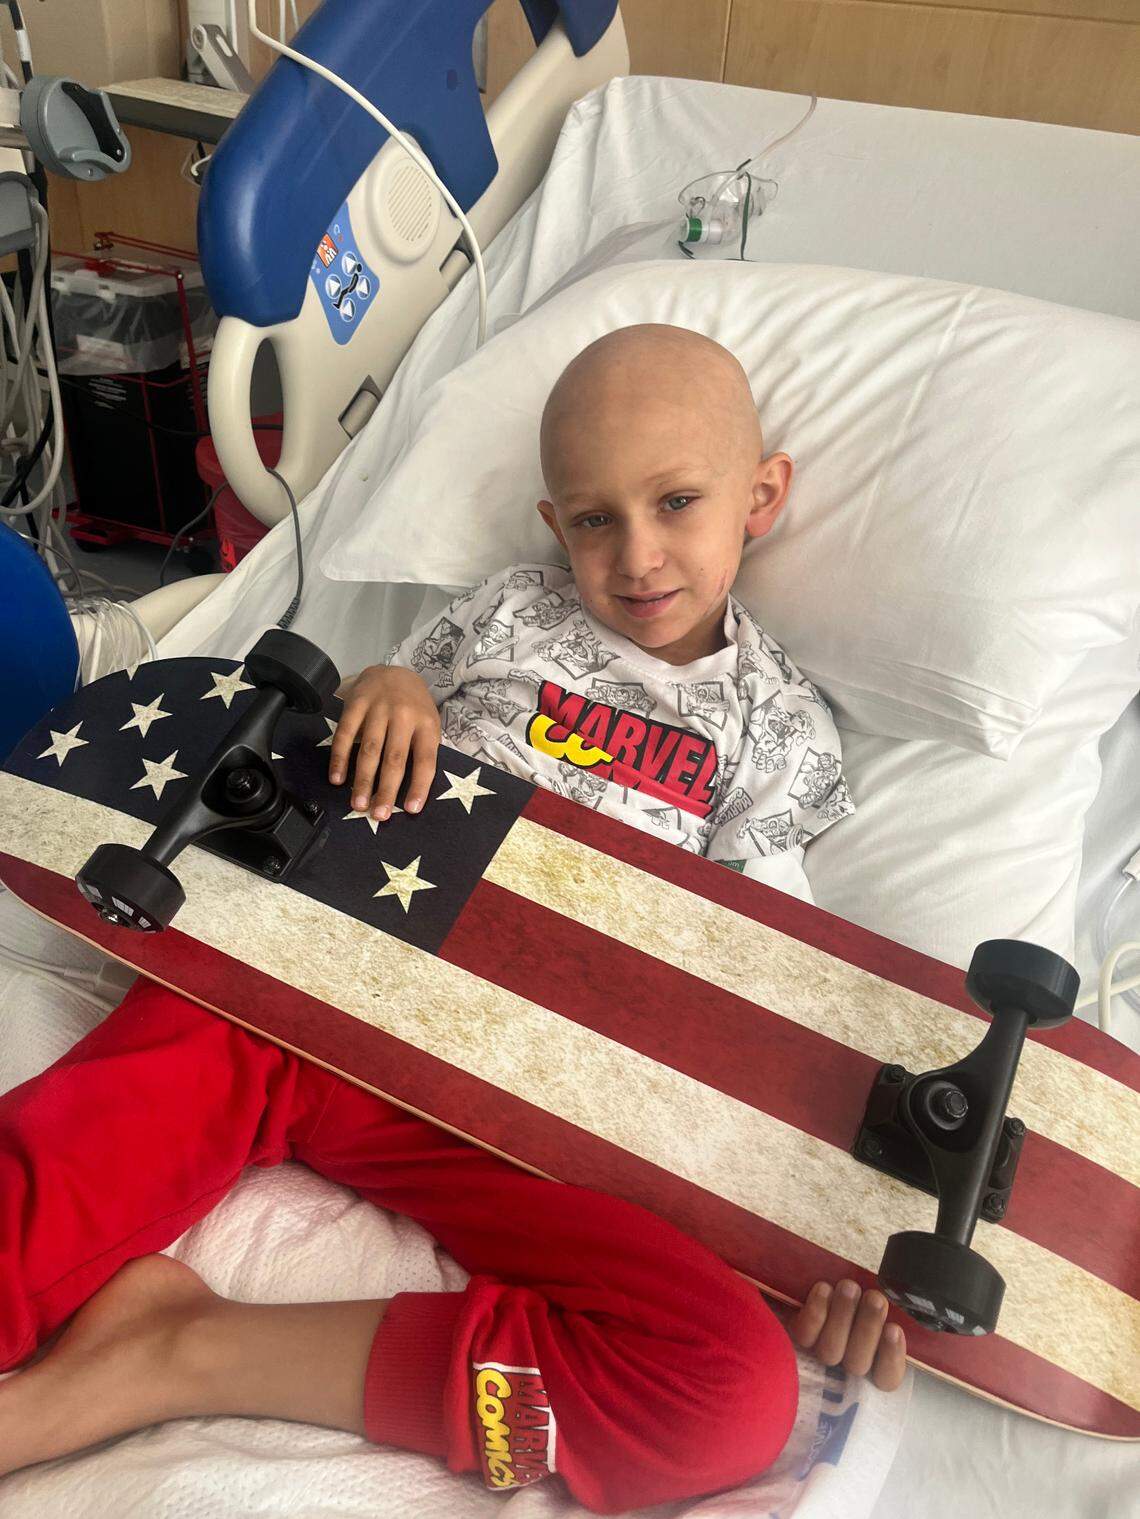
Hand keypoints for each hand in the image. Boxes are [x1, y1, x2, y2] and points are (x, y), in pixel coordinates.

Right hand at [328, 665, 440, 819]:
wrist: (394, 671)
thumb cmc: (413, 707)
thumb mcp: (428, 725)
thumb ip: (422, 752)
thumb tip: (414, 795)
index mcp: (426, 724)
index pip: (425, 759)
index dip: (419, 786)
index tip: (411, 809)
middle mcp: (403, 715)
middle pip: (395, 758)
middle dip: (386, 789)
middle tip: (378, 814)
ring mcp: (378, 708)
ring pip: (369, 749)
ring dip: (362, 780)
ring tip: (358, 804)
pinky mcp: (356, 704)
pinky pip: (345, 734)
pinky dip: (339, 758)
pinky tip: (337, 778)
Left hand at [789, 1280, 906, 1390]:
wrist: (796, 1284)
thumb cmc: (851, 1298)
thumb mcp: (872, 1306)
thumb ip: (883, 1313)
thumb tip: (895, 1317)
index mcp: (870, 1363)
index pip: (886, 1378)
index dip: (891, 1358)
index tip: (894, 1329)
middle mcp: (843, 1367)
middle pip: (857, 1362)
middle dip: (867, 1327)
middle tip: (874, 1298)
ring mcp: (817, 1354)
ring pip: (831, 1350)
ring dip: (843, 1317)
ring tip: (850, 1287)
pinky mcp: (794, 1338)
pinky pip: (805, 1333)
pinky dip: (816, 1312)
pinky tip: (824, 1289)